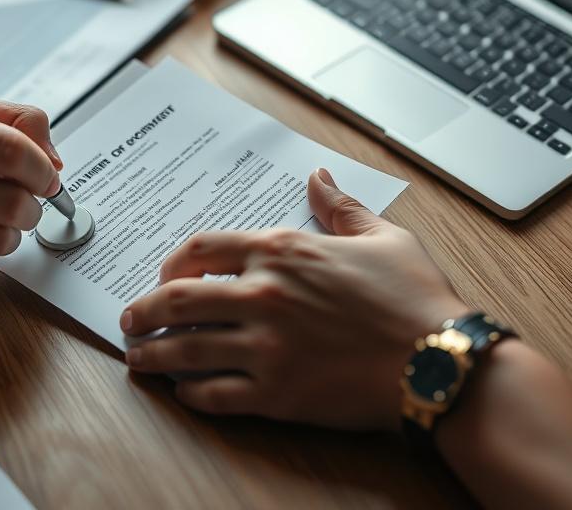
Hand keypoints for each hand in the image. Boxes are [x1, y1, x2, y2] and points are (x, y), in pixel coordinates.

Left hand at [120, 168, 467, 430]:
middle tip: (129, 320)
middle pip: (177, 298)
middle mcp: (264, 295)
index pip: (202, 248)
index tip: (163, 274)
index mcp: (283, 252)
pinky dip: (192, 394)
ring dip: (153, 355)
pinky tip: (184, 392)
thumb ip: (338, 207)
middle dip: (143, 310)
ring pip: (185, 350)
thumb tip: (317, 176)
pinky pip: (215, 395)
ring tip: (138, 358)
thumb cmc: (416, 299)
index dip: (172, 261)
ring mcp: (266, 346)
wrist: (442, 362)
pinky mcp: (276, 394)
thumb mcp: (381, 237)